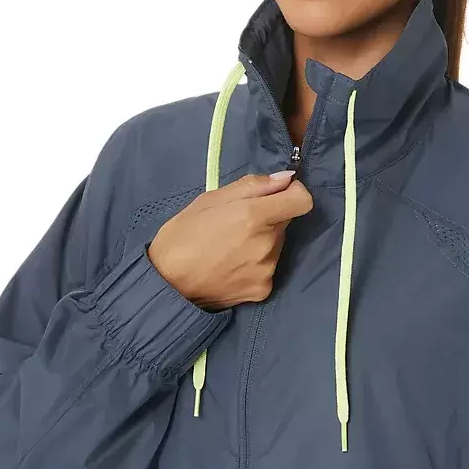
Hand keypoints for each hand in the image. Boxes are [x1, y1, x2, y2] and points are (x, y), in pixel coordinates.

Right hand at [148, 171, 312, 310]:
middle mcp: (267, 244)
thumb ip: (252, 186)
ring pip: (276, 245)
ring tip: (230, 247)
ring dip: (262, 241)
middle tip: (237, 223)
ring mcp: (267, 270)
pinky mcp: (262, 290)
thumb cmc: (182, 235)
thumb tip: (286, 178)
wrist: (165, 285)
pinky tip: (231, 266)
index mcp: (255, 216)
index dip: (294, 193)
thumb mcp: (210, 199)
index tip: (278, 193)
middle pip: (285, 222)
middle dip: (268, 217)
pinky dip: (255, 264)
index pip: (303, 200)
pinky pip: (268, 267)